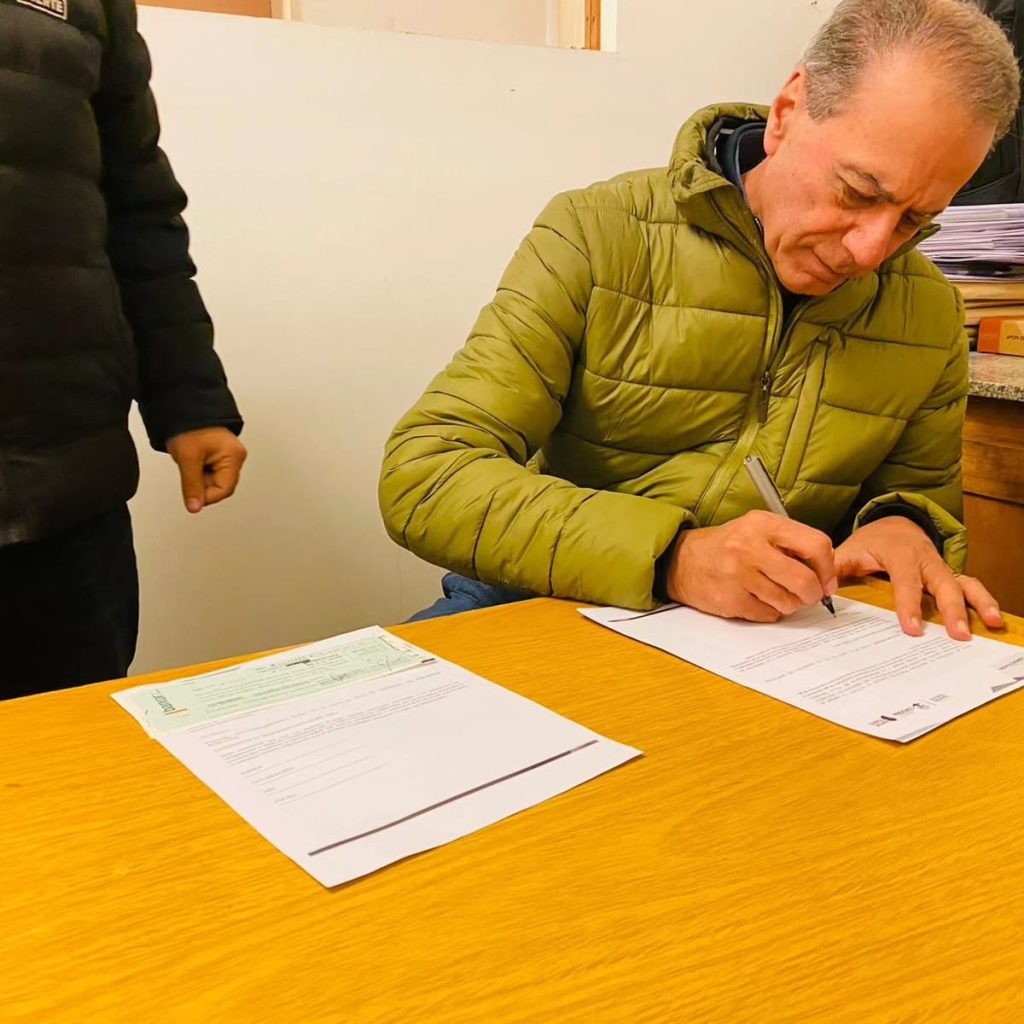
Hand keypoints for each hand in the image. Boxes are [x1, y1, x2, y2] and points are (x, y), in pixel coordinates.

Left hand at [166, 427, 246, 513]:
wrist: (184, 409)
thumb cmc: (190, 427)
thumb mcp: (188, 459)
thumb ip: (192, 486)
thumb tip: (195, 507)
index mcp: (233, 457)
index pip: (224, 489)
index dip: (206, 496)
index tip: (192, 495)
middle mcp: (235, 458)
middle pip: (221, 486)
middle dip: (203, 486)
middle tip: (189, 473)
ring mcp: (229, 457)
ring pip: (215, 481)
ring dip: (200, 478)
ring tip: (191, 463)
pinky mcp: (220, 455)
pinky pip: (212, 473)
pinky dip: (200, 472)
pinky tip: (194, 462)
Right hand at [665, 510, 836, 621]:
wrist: (682, 561)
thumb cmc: (727, 546)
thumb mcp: (757, 530)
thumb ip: (791, 544)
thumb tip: (826, 576)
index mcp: (763, 524)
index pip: (816, 545)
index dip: (827, 568)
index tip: (826, 580)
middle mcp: (750, 547)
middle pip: (805, 580)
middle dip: (812, 594)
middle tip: (808, 596)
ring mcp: (739, 575)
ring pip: (788, 602)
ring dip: (788, 604)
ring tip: (773, 593)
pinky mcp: (730, 599)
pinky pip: (768, 615)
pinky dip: (768, 612)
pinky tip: (754, 599)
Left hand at [834, 515, 1003, 640]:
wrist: (893, 525)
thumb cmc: (870, 543)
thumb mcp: (850, 551)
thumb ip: (836, 569)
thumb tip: (820, 591)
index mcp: (900, 554)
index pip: (906, 581)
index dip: (909, 605)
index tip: (912, 629)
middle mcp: (926, 560)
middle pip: (943, 582)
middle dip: (952, 608)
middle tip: (958, 634)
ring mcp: (941, 568)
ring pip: (963, 583)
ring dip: (977, 603)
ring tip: (990, 624)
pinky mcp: (950, 576)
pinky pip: (969, 586)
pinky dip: (983, 601)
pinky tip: (993, 620)